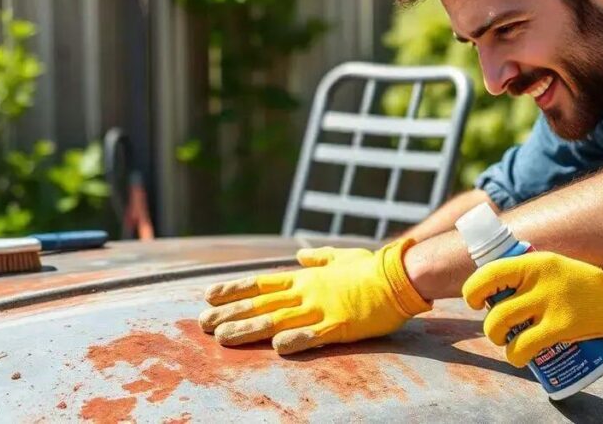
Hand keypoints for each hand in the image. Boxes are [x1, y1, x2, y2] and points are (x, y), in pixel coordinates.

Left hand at [198, 239, 431, 354]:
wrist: (399, 275)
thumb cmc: (372, 267)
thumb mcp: (341, 256)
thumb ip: (318, 258)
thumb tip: (300, 255)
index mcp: (306, 278)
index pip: (261, 283)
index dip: (234, 290)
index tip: (209, 295)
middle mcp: (307, 293)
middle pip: (261, 304)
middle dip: (230, 313)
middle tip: (203, 322)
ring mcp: (321, 309)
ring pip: (277, 320)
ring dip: (248, 330)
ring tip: (222, 338)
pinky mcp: (340, 325)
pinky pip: (314, 335)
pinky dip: (295, 341)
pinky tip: (275, 348)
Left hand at [462, 251, 602, 366]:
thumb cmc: (580, 285)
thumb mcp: (552, 266)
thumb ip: (526, 273)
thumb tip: (490, 287)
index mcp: (535, 262)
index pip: (490, 273)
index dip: (472, 290)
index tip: (473, 301)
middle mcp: (540, 281)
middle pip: (495, 311)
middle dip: (490, 327)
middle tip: (499, 330)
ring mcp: (551, 304)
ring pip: (503, 329)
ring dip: (499, 342)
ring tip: (508, 344)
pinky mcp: (562, 327)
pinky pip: (524, 347)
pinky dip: (515, 357)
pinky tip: (520, 359)